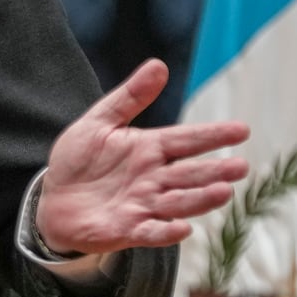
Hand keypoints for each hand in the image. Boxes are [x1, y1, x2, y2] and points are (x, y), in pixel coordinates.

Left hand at [37, 58, 249, 253]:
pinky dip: (165, 231)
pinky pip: (150, 232)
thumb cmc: (80, 160)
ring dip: (200, 199)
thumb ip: (129, 97)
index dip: (213, 136)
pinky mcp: (127, 230)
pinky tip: (182, 229)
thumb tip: (158, 64)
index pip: (186, 140)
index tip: (242, 129)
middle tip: (240, 167)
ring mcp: (143, 205)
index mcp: (150, 149)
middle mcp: (154, 178)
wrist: (54, 200)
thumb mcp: (99, 122)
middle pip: (190, 174)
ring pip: (178, 202)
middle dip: (215, 171)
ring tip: (224, 191)